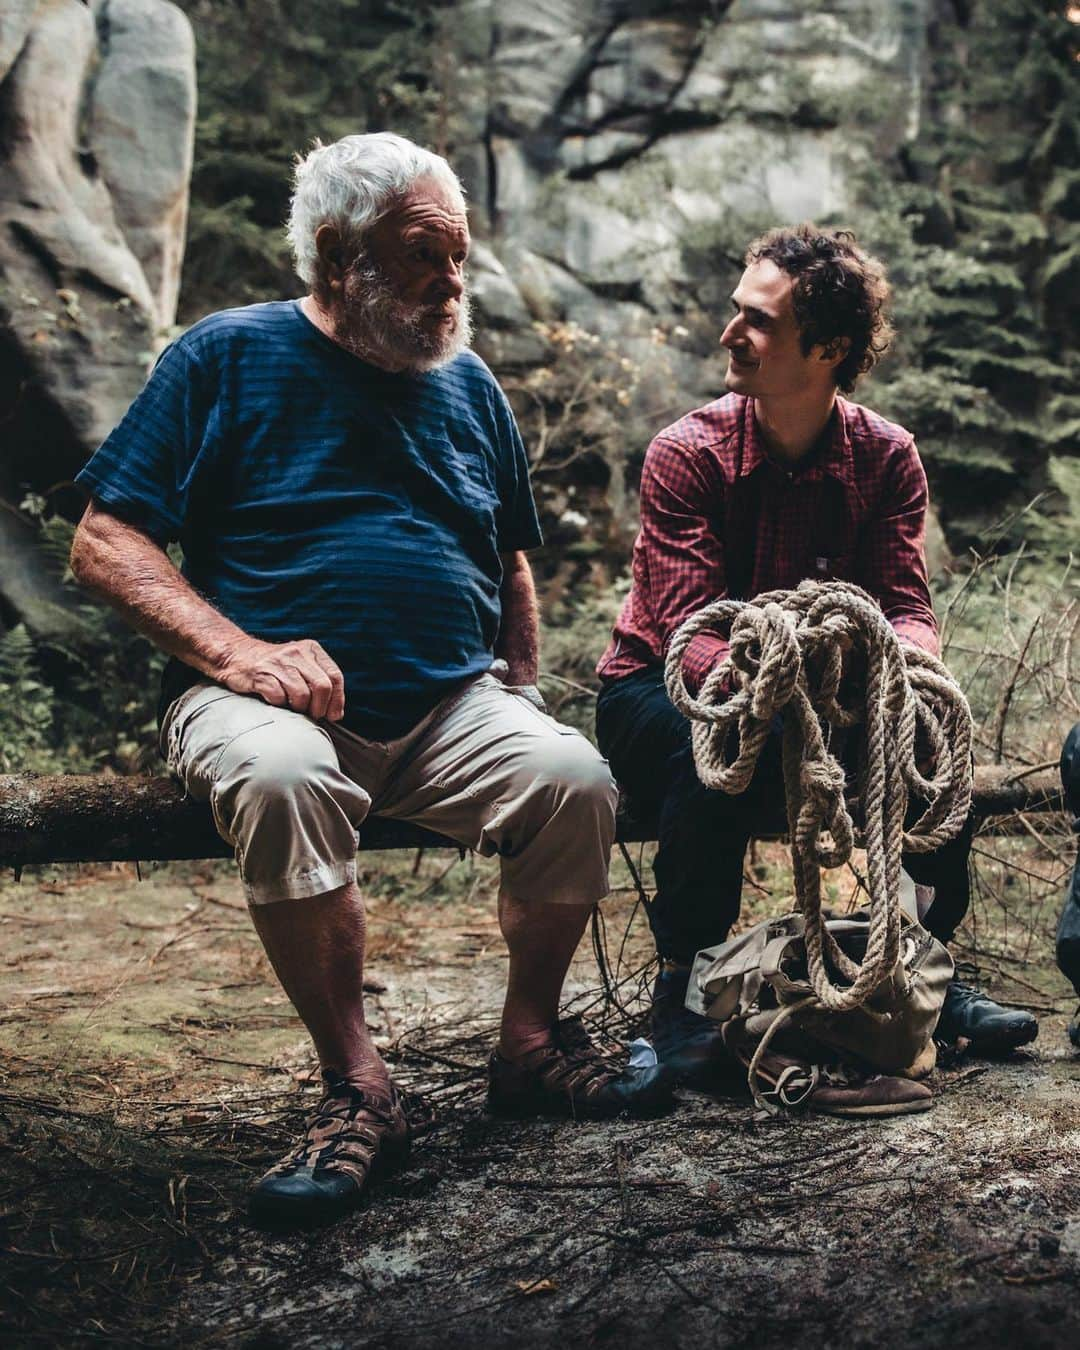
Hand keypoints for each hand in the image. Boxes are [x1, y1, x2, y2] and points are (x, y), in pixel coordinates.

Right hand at [217, 637, 344, 720]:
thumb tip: (337, 713)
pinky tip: (275, 702)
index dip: (337, 700)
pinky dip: (280, 706)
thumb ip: (319, 682)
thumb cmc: (273, 667)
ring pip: (302, 695)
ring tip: (292, 708)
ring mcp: (277, 663)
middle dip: (320, 708)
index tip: (333, 716)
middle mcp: (296, 653)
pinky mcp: (260, 675)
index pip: (335, 677)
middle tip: (312, 716)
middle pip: (322, 687)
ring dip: (299, 709)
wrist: (235, 654)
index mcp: (311, 649)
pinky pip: (279, 698)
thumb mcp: (300, 664)